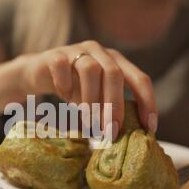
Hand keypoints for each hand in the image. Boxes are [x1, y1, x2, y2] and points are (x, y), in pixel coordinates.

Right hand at [17, 40, 157, 139]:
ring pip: (90, 70)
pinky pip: (62, 66)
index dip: (147, 102)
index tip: (148, 127)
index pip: (140, 79)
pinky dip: (64, 85)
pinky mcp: (55, 55)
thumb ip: (110, 109)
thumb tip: (124, 138)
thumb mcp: (96, 98)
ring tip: (88, 122)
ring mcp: (77, 50)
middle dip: (115, 106)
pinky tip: (64, 97)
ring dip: (91, 100)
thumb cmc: (74, 88)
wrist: (39, 72)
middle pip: (114, 74)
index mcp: (117, 62)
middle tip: (111, 132)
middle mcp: (100, 52)